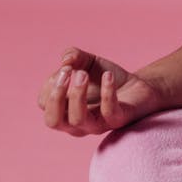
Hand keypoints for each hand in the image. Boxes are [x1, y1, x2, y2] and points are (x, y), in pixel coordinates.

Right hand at [38, 46, 164, 136]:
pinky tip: (108, 75)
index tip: (66, 67)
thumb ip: (74, 56)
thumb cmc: (106, 77)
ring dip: (78, 94)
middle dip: (56, 96)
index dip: (50, 84)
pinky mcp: (117, 120)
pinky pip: (108, 112)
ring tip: (84, 73)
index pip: (44, 104)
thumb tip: (65, 60)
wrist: (137, 86)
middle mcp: (76, 122)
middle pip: (53, 121)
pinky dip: (107, 91)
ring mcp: (96, 125)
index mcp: (64, 109)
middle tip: (68, 72)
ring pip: (77, 120)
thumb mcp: (87, 62)